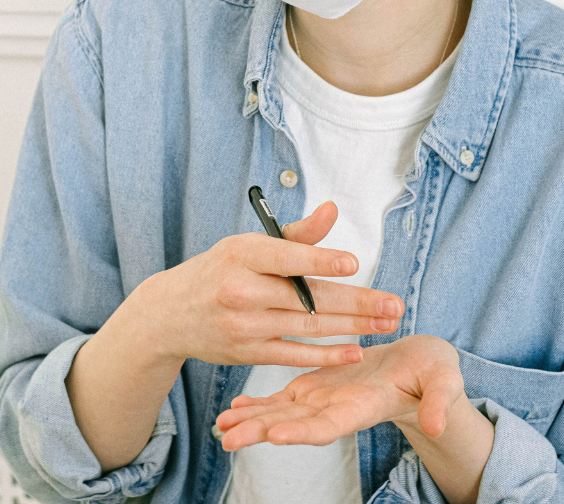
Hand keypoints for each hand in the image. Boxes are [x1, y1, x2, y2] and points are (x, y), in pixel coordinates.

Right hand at [130, 201, 404, 369]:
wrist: (169, 314)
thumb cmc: (219, 271)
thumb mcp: (247, 245)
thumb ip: (296, 234)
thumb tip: (333, 210)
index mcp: (241, 254)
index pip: (285, 257)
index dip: (320, 260)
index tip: (355, 263)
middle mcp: (240, 290)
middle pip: (307, 297)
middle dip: (356, 302)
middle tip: (394, 305)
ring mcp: (243, 325)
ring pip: (307, 327)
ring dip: (352, 327)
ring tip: (386, 323)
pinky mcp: (246, 353)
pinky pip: (293, 355)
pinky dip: (326, 355)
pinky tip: (355, 350)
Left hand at [213, 334, 466, 448]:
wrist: (420, 367)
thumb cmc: (435, 372)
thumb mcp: (445, 381)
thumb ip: (439, 402)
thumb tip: (436, 425)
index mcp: (363, 407)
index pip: (330, 426)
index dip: (304, 433)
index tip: (276, 437)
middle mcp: (337, 410)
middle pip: (295, 426)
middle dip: (261, 433)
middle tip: (228, 438)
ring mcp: (322, 400)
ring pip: (281, 415)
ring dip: (250, 421)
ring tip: (220, 426)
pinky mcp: (314, 388)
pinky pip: (281, 401)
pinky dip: (257, 405)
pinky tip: (233, 408)